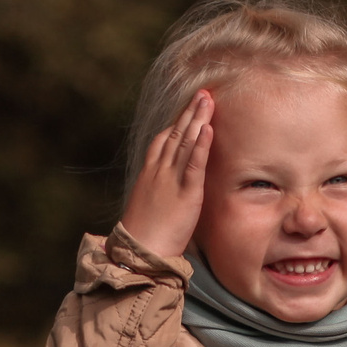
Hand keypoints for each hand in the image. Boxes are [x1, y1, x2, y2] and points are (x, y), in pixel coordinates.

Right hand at [119, 89, 213, 258]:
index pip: (163, 140)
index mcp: (149, 173)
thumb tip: (166, 192)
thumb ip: (158, 192)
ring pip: (185, 143)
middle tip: (202, 93)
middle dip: (190, 112)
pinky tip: (207, 128)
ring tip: (207, 100)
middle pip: (176, 134)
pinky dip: (201, 145)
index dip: (176, 122)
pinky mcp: (186, 194)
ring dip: (197, 119)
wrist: (139, 252)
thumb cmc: (143, 236)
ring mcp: (171, 180)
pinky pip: (194, 165)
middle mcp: (158, 171)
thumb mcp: (147, 206)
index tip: (187, 108)